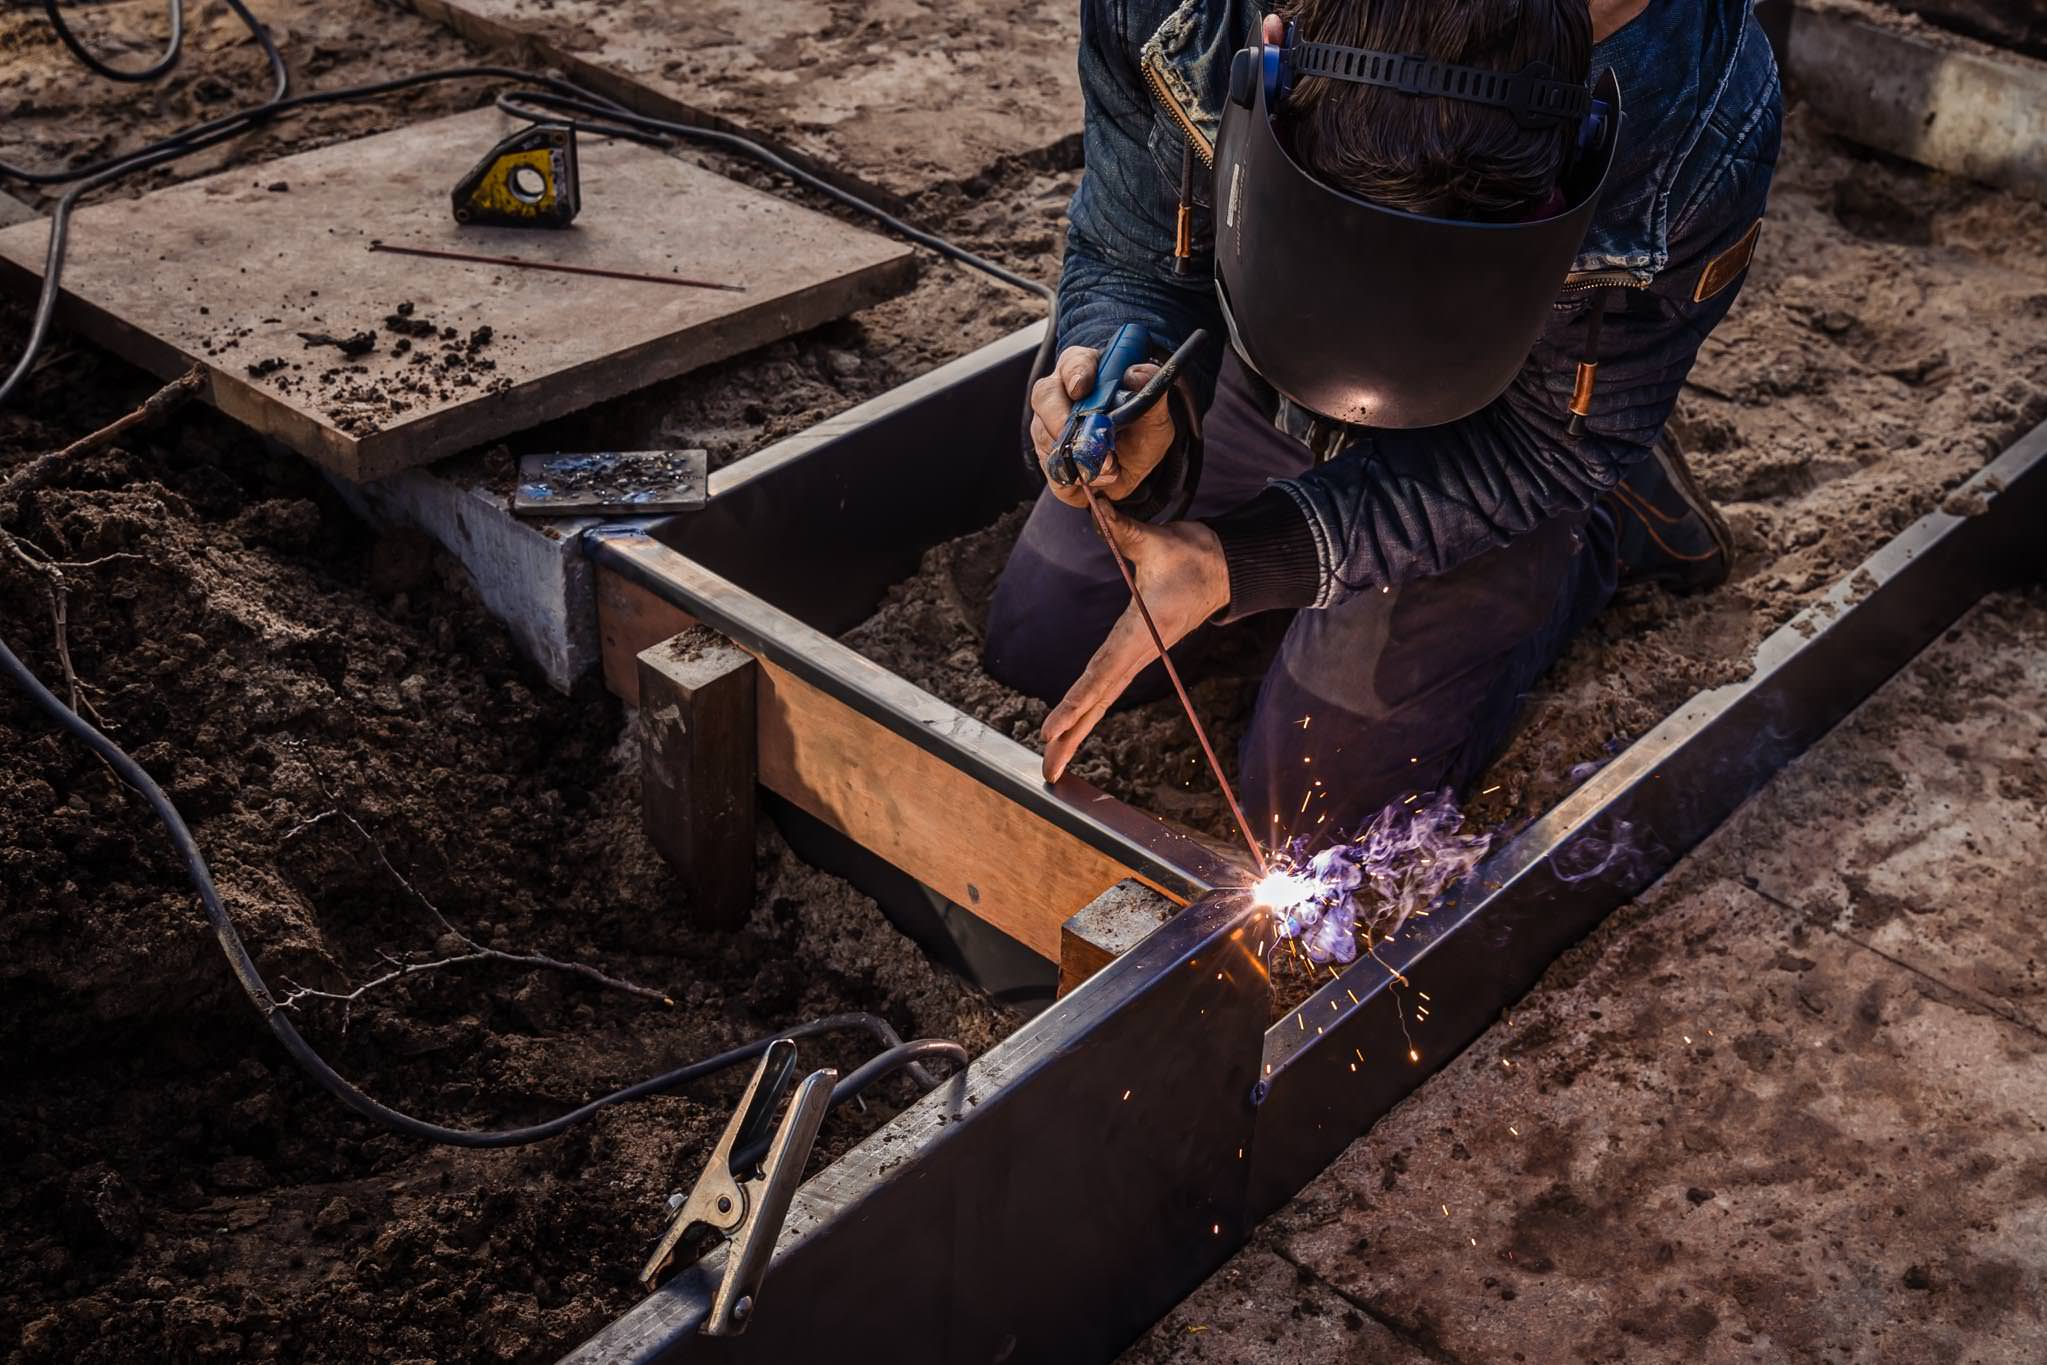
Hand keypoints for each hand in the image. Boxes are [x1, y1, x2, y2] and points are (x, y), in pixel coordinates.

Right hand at [1030, 344, 1176, 507]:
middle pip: (1045, 397)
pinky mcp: (1047, 456)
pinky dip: (1072, 477)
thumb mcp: (1156, 417)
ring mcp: (1047, 426)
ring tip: (1108, 467)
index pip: (1073, 362)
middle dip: (1060, 420)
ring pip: (1044, 435)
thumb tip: (1135, 375)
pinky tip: (1093, 478)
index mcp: (1086, 372)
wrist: (1135, 466)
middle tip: (1083, 440)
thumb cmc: (1140, 433)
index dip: (1076, 373)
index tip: (1082, 388)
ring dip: (1075, 455)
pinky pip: (1049, 467)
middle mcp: (1060, 395)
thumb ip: (1151, 395)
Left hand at [1042, 504, 1229, 781]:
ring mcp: (1138, 654)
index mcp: (1140, 632)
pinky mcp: (1137, 651)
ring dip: (1077, 729)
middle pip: (1099, 699)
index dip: (1076, 700)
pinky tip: (1073, 726)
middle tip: (1046, 768)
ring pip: (1102, 698)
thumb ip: (1125, 531)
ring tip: (1052, 762)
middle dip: (1072, 734)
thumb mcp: (1159, 541)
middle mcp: (1137, 650)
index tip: (1052, 727)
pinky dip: (1088, 708)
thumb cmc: (1194, 556)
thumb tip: (1096, 508)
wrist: (1228, 567)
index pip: (1102, 672)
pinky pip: (1106, 685)